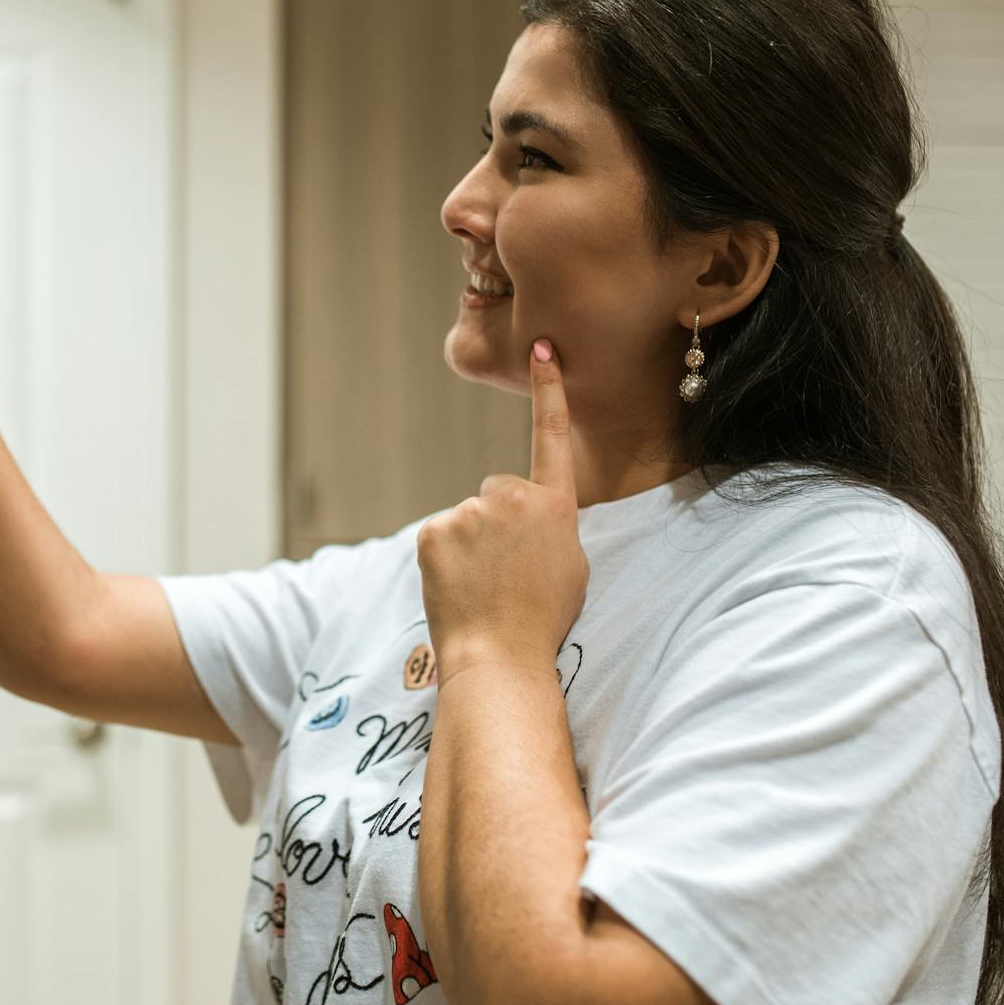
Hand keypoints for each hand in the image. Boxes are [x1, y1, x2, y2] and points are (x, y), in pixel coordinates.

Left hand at [417, 338, 589, 685]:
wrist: (500, 657)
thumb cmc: (542, 620)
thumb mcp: (570, 565)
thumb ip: (551, 525)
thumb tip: (531, 515)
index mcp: (554, 505)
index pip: (551, 436)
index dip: (549, 390)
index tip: (542, 348)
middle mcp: (512, 496)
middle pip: (497, 493)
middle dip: (497, 524)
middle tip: (506, 572)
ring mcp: (470, 511)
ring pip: (467, 519)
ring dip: (470, 546)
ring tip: (484, 586)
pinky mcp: (432, 530)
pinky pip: (439, 536)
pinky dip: (444, 559)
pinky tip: (458, 587)